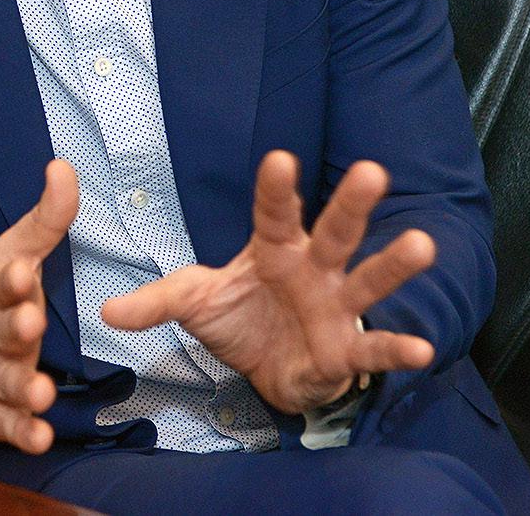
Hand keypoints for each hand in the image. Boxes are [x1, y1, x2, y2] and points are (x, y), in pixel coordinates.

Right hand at [0, 159, 77, 452]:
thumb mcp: (11, 254)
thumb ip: (46, 218)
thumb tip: (65, 166)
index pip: (4, 282)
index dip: (14, 278)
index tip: (24, 269)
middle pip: (4, 332)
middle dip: (17, 328)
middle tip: (31, 323)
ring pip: (8, 383)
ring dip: (25, 388)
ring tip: (42, 392)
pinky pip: (10, 427)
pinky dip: (24, 434)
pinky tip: (40, 439)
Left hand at [100, 151, 435, 414]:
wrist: (269, 372)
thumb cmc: (240, 320)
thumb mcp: (195, 304)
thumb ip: (157, 302)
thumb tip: (106, 312)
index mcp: (275, 249)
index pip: (274, 212)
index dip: (276, 187)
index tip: (279, 157)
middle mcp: (313, 268)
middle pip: (335, 231)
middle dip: (352, 204)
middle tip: (372, 169)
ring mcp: (336, 307)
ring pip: (367, 279)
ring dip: (393, 264)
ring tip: (421, 245)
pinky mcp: (347, 350)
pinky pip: (375, 348)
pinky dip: (398, 349)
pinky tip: (423, 350)